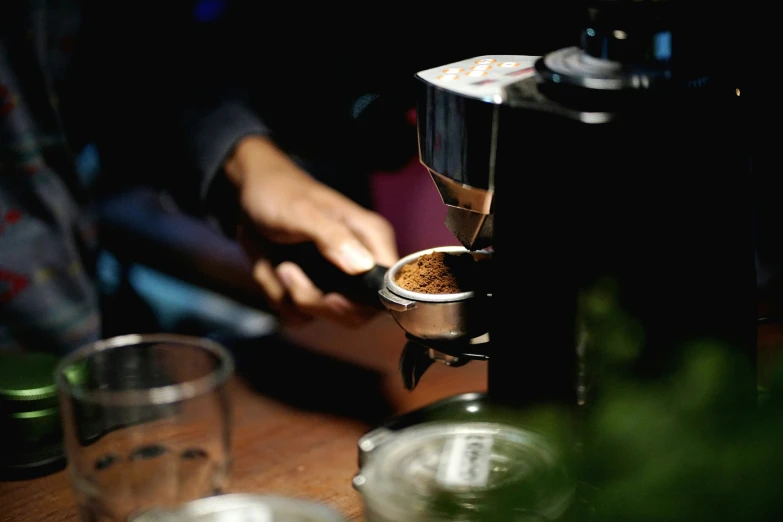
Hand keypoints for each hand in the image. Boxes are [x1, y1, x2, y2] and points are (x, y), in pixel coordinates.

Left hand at [224, 135, 398, 326]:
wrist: (248, 196)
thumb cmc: (279, 194)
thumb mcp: (303, 212)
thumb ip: (333, 237)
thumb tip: (364, 267)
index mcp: (371, 241)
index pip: (392, 287)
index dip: (367, 302)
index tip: (333, 297)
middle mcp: (359, 264)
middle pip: (356, 313)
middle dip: (316, 302)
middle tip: (288, 272)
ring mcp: (335, 281)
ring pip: (322, 315)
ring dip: (289, 297)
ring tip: (278, 264)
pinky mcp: (311, 289)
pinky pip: (299, 315)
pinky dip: (278, 297)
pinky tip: (272, 270)